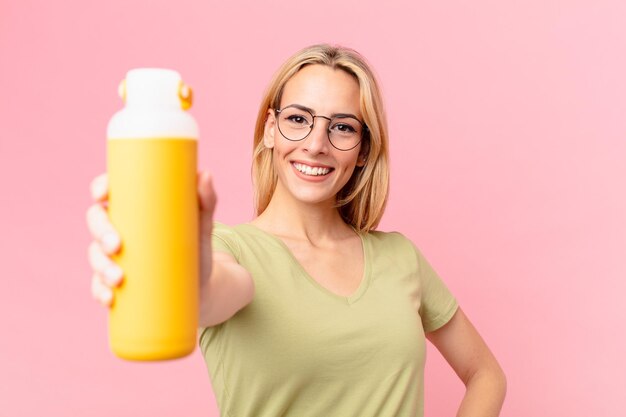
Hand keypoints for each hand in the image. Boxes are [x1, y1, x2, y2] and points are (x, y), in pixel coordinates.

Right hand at [86, 170, 217, 307]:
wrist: (202, 287)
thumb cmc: (197, 248)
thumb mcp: (202, 226)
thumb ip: (206, 201)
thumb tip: (205, 175)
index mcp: (135, 209)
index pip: (109, 191)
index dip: (99, 188)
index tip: (102, 194)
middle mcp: (120, 229)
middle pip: (96, 222)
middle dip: (100, 232)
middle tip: (116, 245)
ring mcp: (116, 256)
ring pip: (96, 255)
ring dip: (100, 266)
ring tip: (118, 278)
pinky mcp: (117, 281)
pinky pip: (100, 285)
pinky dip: (100, 291)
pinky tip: (108, 297)